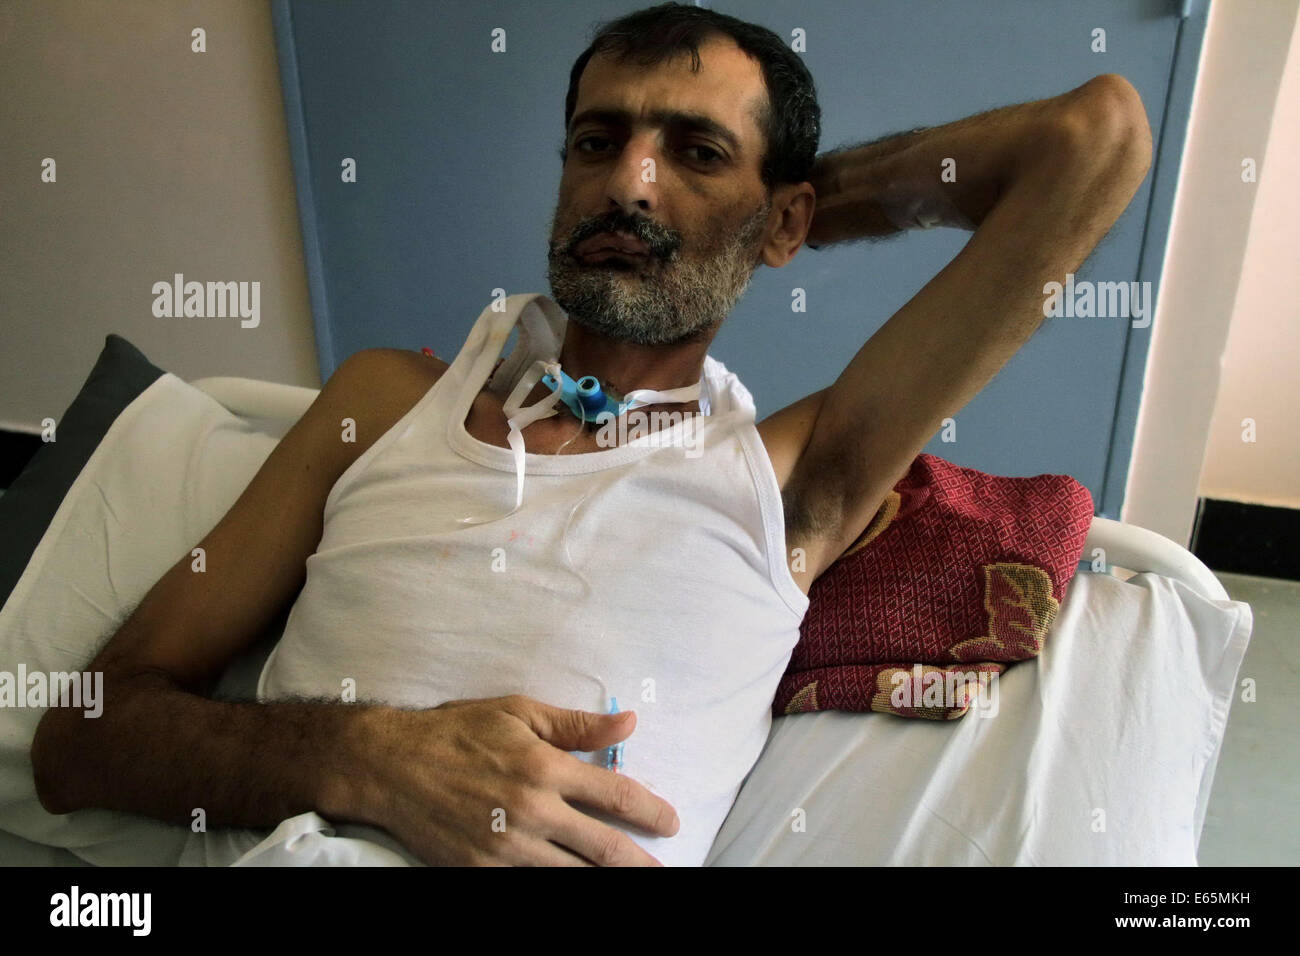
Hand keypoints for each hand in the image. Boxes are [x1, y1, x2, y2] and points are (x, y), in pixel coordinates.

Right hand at [349, 694, 678, 864]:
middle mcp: (531, 811)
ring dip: (605, 879)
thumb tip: (628, 725)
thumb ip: (576, 725)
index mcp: (545, 768)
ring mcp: (506, 848)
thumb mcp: (518, 714)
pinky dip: (557, 884)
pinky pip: (531, 884)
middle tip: (661, 867)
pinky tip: (575, 881)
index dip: (651, 811)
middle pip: (605, 848)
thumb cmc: (457, 731)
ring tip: (627, 879)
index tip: (670, 821)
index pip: (616, 795)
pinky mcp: (481, 871)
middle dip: (640, 861)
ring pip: (572, 875)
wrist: (391, 765)